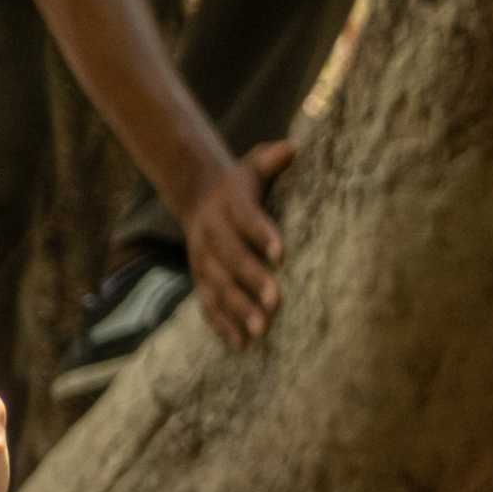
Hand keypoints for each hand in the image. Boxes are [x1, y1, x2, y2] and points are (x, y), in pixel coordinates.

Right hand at [184, 139, 294, 347]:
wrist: (200, 197)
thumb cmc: (243, 184)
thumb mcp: (252, 165)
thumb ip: (271, 159)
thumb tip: (292, 147)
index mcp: (228, 205)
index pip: (246, 218)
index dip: (261, 234)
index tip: (281, 253)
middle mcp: (211, 233)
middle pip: (230, 259)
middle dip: (251, 282)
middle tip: (276, 303)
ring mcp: (202, 259)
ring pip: (217, 287)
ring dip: (238, 310)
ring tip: (261, 331)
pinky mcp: (201, 278)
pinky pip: (208, 304)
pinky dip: (222, 324)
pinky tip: (240, 344)